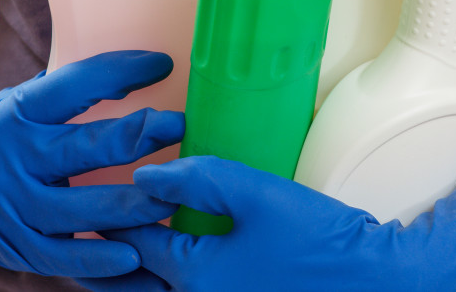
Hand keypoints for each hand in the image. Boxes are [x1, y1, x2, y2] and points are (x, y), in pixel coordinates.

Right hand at [0, 50, 183, 277]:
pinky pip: (71, 259)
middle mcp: (15, 156)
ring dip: (140, 206)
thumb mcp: (20, 106)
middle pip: (90, 148)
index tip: (163, 64)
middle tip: (182, 129)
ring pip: (89, 209)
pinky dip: (108, 262)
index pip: (76, 84)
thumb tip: (141, 74)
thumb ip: (69, 99)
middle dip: (142, 138)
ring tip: (179, 199)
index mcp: (19, 111)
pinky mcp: (19, 246)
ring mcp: (15, 206)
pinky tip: (144, 261)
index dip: (122, 71)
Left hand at [82, 151, 455, 290]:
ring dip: (129, 273)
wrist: (375, 278)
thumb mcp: (253, 192)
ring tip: (108, 251)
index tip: (83, 203)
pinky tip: (165, 262)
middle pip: (131, 282)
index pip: (131, 243)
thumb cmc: (315, 236)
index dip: (106, 217)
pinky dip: (161, 280)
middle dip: (104, 259)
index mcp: (192, 272)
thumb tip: (145, 174)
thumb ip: (195, 178)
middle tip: (80, 231)